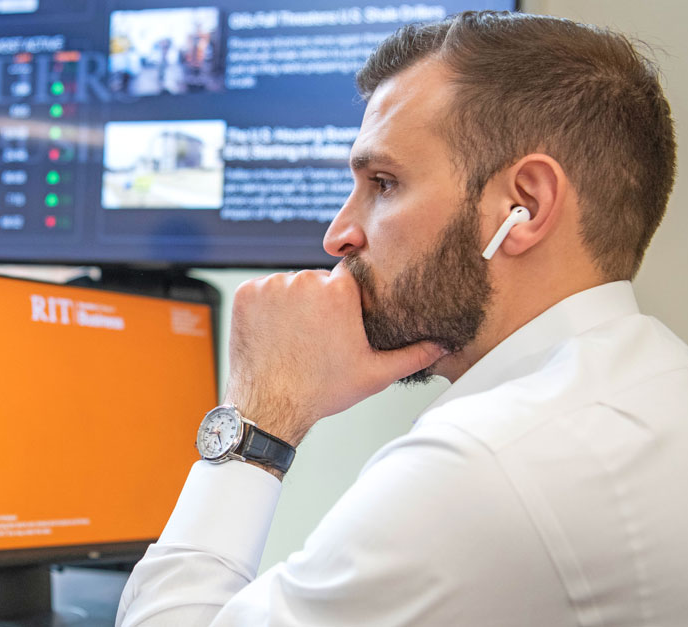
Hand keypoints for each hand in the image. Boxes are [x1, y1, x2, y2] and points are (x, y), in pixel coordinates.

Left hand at [224, 262, 445, 446]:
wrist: (269, 407)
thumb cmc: (320, 391)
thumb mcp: (374, 373)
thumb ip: (412, 355)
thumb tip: (442, 346)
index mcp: (339, 292)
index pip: (348, 279)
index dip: (345, 302)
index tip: (340, 322)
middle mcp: (305, 281)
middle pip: (317, 282)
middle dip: (317, 303)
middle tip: (315, 338)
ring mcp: (272, 286)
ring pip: (288, 286)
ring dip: (290, 305)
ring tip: (292, 339)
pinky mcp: (246, 293)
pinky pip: (260, 291)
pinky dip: (263, 308)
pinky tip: (272, 334)